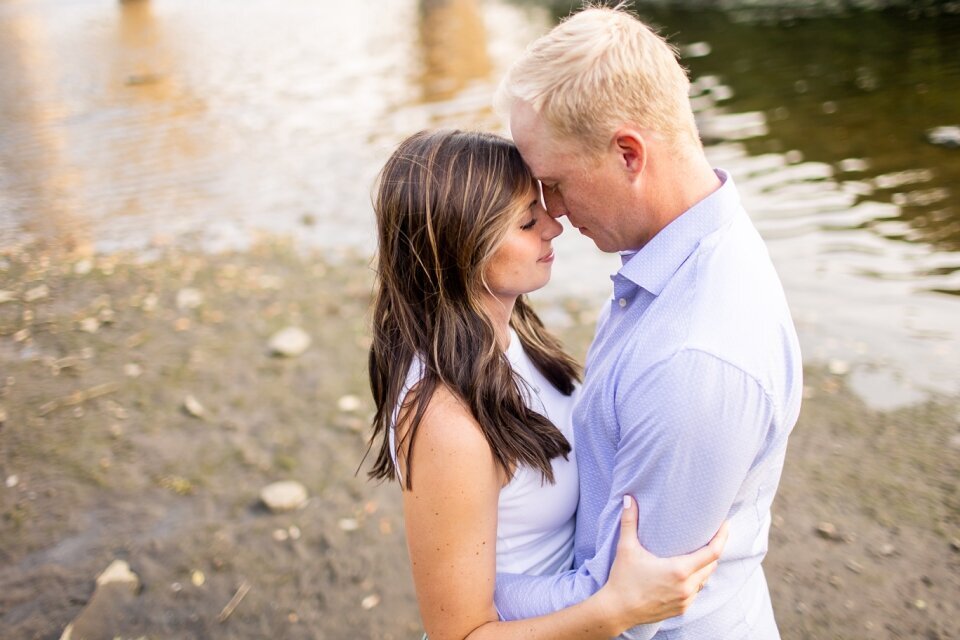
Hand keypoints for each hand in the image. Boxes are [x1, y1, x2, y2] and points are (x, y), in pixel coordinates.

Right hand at [597, 495, 728, 632]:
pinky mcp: (681, 609)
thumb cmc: (622, 579)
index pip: (713, 552)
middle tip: (712, 533)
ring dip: (704, 566)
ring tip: (699, 551)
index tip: (725, 524)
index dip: (722, 537)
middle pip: (712, 565)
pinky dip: (695, 580)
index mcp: (679, 570)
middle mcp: (687, 587)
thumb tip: (628, 498)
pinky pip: (695, 591)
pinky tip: (687, 572)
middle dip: (714, 549)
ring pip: (704, 579)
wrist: (617, 611)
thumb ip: (629, 521)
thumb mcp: (626, 548)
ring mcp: (686, 600)